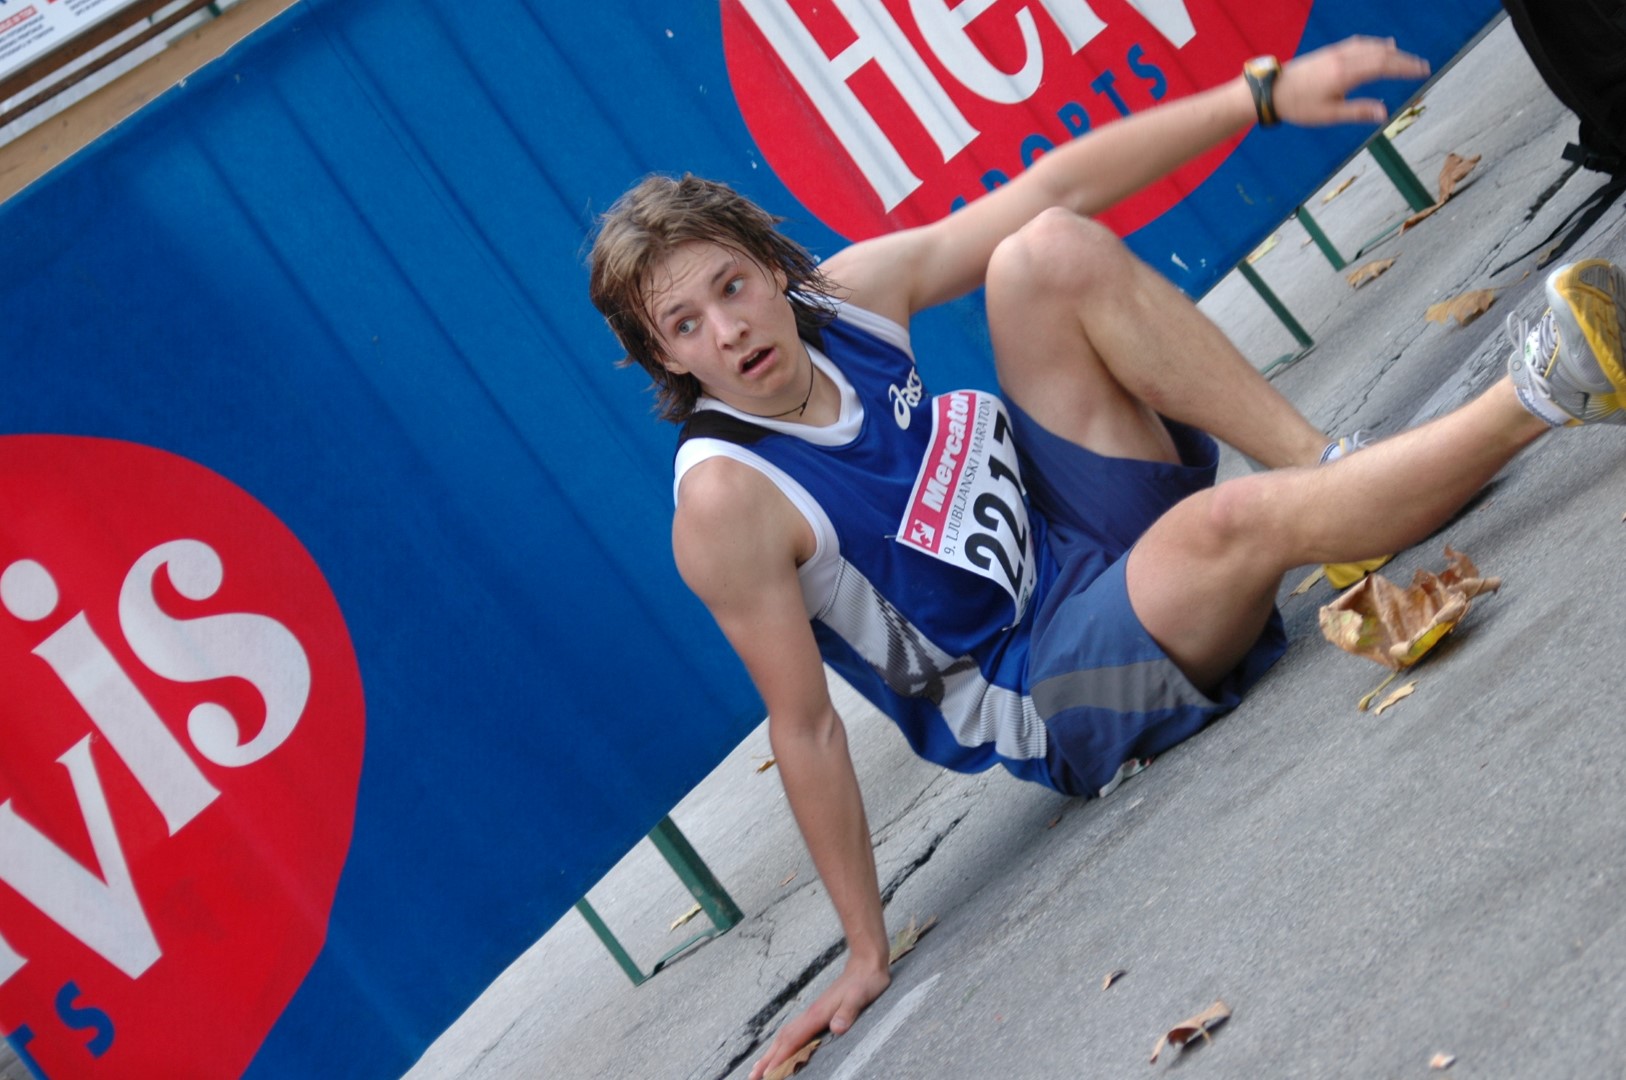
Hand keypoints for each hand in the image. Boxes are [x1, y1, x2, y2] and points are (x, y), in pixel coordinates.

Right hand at [747, 958, 891, 1079]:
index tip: (768, 1074)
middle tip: (753, 1077)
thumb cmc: (865, 982)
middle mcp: (810, 1014)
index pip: (793, 1040)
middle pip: (782, 1039)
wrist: (865, 963)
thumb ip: (847, 1013)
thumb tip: (836, 1028)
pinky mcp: (816, 1013)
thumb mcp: (860, 998)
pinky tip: (781, 1048)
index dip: (780, 1058)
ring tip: (759, 1067)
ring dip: (771, 1052)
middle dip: (767, 1059)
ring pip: (785, 1035)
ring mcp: (811, 1013)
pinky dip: (782, 1044)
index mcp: (817, 1014)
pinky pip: (793, 1032)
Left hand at [1276, 36, 1430, 126]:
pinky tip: (1382, 46)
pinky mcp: (1329, 52)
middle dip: (1404, 60)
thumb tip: (1384, 114)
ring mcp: (1336, 53)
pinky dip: (1375, 45)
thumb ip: (1357, 112)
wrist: (1270, 91)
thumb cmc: (1298, 106)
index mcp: (1346, 74)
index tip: (1423, 71)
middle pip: (1382, 54)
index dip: (1406, 68)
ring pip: (1371, 46)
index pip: (1384, 66)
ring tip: (1407, 58)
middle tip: (1422, 66)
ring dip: (1392, 51)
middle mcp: (1343, 59)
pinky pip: (1359, 44)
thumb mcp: (1328, 115)